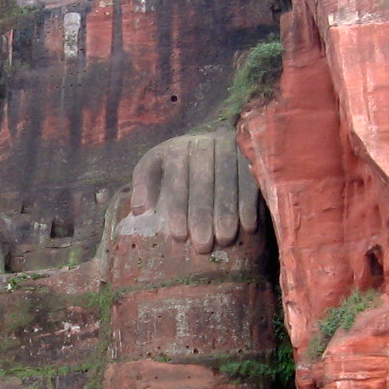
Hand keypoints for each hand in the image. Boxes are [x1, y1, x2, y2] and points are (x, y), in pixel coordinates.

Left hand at [130, 131, 259, 252]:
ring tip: (224, 239)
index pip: (177, 178)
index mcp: (176, 148)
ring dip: (226, 212)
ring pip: (228, 181)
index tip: (179, 235)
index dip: (178, 207)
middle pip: (203, 181)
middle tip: (202, 244)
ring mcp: (229, 147)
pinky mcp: (249, 156)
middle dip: (202, 214)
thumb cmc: (176, 167)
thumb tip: (138, 210)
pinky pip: (250, 180)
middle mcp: (204, 144)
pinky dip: (249, 204)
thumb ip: (143, 185)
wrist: (212, 145)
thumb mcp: (154, 168)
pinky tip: (248, 226)